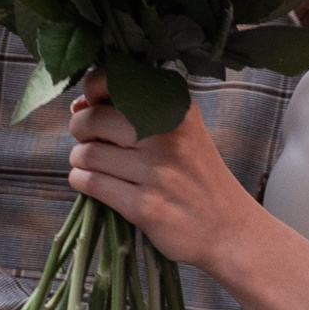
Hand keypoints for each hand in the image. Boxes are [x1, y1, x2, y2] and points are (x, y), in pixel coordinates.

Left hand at [68, 82, 248, 279]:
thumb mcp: (181, 133)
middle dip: (80, 130)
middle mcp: (167, 135)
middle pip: (92, 120)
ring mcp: (157, 172)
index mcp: (177, 109)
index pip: (113, 81)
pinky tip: (91, 182)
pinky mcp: (145, 206)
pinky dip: (82, 181)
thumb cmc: (196, 176)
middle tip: (90, 141)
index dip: (91, 90)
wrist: (229, 228)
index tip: (91, 106)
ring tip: (93, 165)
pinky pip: (92, 183)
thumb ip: (133, 113)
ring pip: (87, 154)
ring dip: (80, 160)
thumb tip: (79, 106)